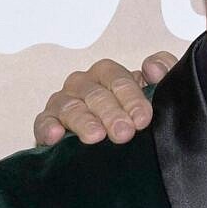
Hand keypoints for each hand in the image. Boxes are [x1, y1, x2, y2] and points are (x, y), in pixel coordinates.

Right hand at [33, 52, 176, 146]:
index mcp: (108, 74)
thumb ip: (163, 71)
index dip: (131, 97)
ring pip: (70, 107)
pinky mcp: (49, 122)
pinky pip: (43, 121)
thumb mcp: (156, 90)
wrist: (122, 139)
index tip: (143, 119)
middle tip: (124, 133)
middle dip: (111, 113)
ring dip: (83, 121)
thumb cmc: (136, 110)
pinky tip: (55, 135)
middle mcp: (84, 84)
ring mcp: (64, 102)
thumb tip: (153, 68)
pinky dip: (47, 127)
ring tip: (95, 136)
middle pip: (95, 94)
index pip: (117, 79)